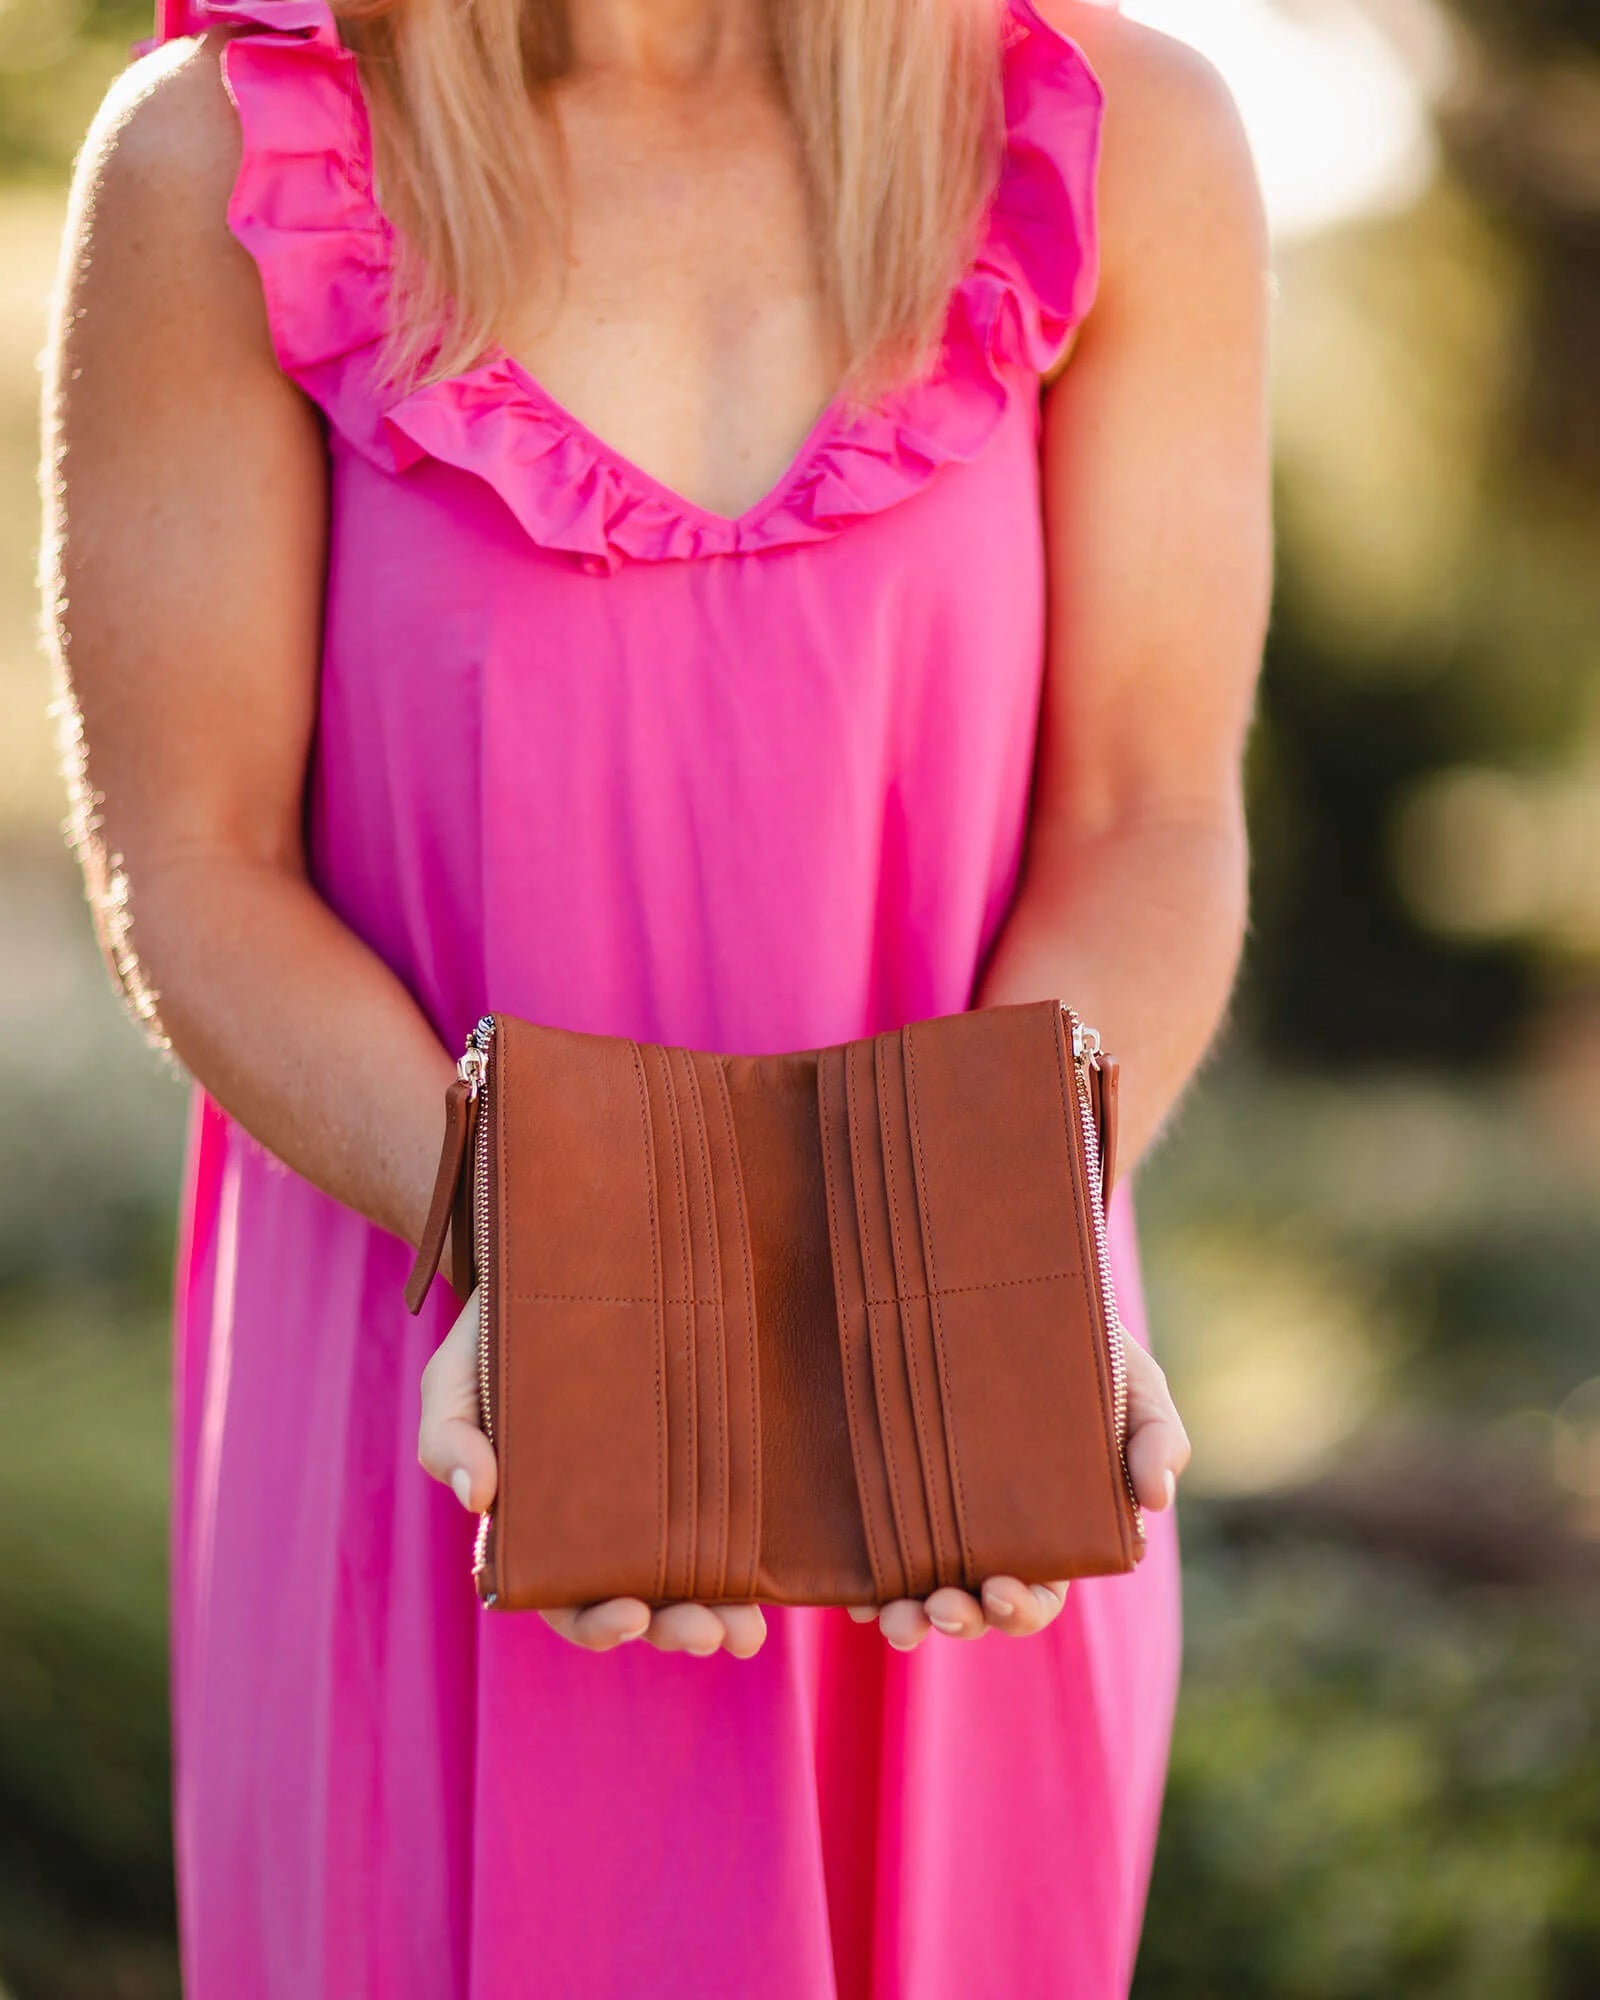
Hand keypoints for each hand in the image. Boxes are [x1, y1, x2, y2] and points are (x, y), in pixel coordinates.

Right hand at [417, 1285, 767, 1657]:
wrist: (557, 1264)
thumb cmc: (493, 1335)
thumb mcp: (452, 1382)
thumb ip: (449, 1439)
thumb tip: (481, 1500)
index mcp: (540, 1528)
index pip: (565, 1598)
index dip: (596, 1622)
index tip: (629, 1614)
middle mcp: (603, 1524)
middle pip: (639, 1601)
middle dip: (672, 1628)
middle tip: (708, 1632)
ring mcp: (659, 1493)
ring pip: (691, 1574)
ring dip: (719, 1614)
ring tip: (746, 1632)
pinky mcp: (703, 1455)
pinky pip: (730, 1516)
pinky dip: (750, 1554)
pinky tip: (774, 1572)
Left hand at [851, 1335, 1189, 1649]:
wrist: (1011, 1283)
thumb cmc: (1087, 1346)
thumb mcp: (1135, 1384)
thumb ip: (1157, 1436)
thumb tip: (1157, 1500)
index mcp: (1050, 1530)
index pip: (1037, 1592)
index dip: (1021, 1607)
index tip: (1003, 1591)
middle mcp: (987, 1535)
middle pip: (974, 1605)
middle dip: (960, 1621)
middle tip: (944, 1609)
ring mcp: (932, 1517)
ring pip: (917, 1591)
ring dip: (908, 1619)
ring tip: (897, 1617)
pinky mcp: (885, 1487)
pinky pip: (868, 1549)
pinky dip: (861, 1581)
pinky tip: (854, 1589)